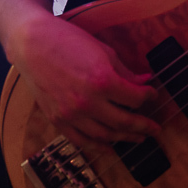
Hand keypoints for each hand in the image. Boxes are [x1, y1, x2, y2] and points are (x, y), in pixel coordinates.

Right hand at [9, 14, 159, 148]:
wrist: (32, 44)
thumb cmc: (69, 41)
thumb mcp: (104, 51)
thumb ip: (125, 71)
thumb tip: (145, 81)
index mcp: (102, 81)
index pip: (135, 98)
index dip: (148, 97)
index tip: (153, 95)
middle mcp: (87, 102)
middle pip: (123, 121)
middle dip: (142, 126)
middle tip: (155, 129)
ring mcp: (70, 114)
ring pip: (104, 135)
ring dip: (124, 139)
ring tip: (138, 138)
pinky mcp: (57, 120)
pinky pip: (80, 140)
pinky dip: (97, 146)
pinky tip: (110, 146)